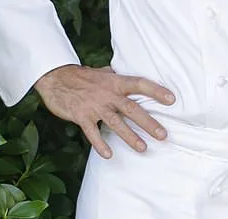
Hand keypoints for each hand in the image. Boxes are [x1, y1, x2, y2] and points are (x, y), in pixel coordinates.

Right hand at [33, 64, 175, 158]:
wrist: (55, 78)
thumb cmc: (82, 76)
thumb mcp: (103, 72)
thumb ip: (117, 77)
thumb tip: (130, 73)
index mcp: (115, 82)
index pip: (140, 84)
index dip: (156, 91)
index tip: (172, 99)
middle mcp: (107, 94)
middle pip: (132, 108)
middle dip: (149, 123)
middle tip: (163, 135)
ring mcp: (94, 106)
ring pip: (116, 123)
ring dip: (130, 137)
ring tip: (143, 148)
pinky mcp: (81, 116)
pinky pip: (93, 133)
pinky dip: (100, 144)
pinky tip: (108, 155)